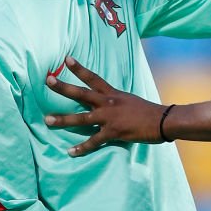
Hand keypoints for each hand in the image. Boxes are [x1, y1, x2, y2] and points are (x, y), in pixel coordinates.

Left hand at [45, 56, 166, 155]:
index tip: (65, 59)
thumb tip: (106, 103)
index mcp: (112, 94)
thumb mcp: (129, 100)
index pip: (93, 78)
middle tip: (47, 80)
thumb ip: (115, 101)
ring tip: (47, 120)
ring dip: (63, 119)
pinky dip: (82, 148)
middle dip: (63, 87)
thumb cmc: (148, 111)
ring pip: (81, 118)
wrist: (163, 121)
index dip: (79, 68)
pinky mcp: (113, 133)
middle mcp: (107, 103)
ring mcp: (109, 118)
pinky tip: (71, 152)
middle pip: (81, 93)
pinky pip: (93, 141)